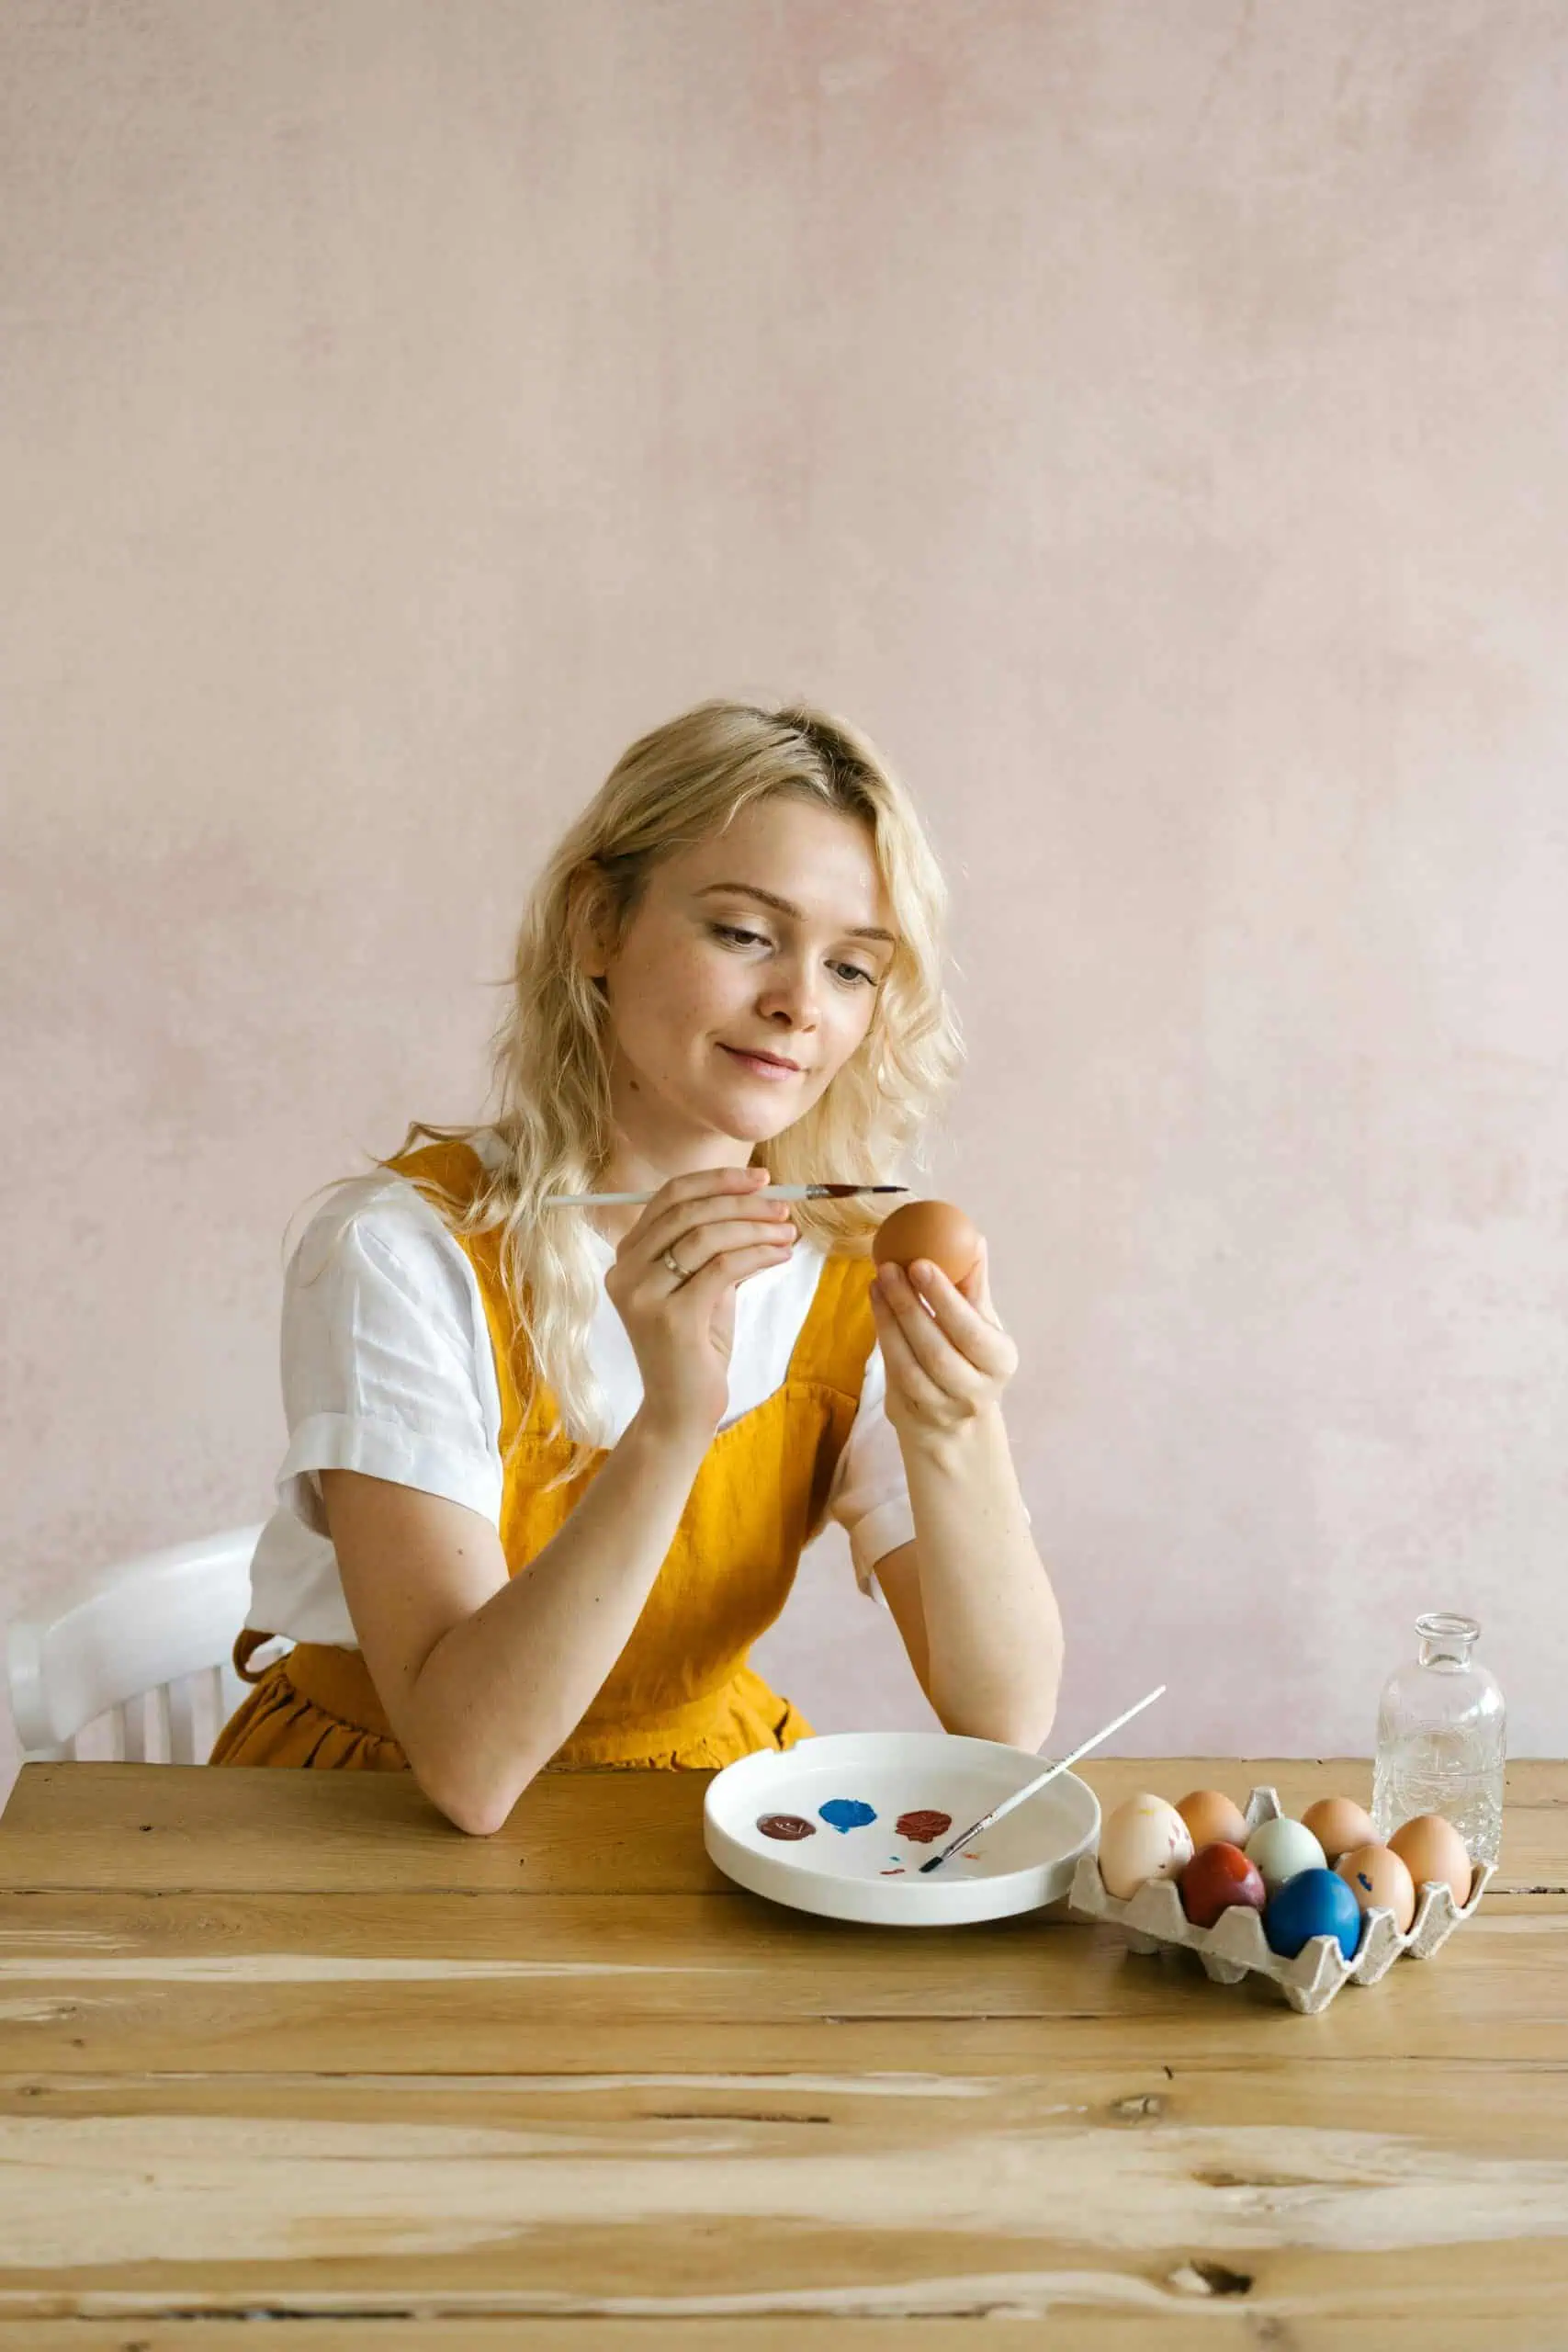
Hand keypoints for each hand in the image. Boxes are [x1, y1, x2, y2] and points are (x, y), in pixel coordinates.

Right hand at [603, 1166, 797, 1444]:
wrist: (680, 1411)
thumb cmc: (695, 1348)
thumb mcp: (702, 1287)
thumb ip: (715, 1247)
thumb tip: (760, 1204)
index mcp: (627, 1257)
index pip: (669, 1197)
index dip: (717, 1181)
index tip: (760, 1178)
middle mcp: (625, 1271)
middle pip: (687, 1211)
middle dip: (741, 1202)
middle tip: (783, 1206)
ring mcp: (643, 1295)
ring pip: (706, 1236)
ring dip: (755, 1227)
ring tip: (789, 1233)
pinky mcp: (670, 1319)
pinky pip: (721, 1268)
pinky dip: (757, 1254)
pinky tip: (781, 1255)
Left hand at [869, 1238, 1017, 1449]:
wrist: (957, 1422)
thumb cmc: (970, 1358)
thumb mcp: (981, 1325)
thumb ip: (973, 1286)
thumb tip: (972, 1237)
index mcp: (999, 1362)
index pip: (971, 1331)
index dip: (944, 1299)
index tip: (919, 1263)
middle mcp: (975, 1392)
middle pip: (936, 1351)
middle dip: (908, 1307)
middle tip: (889, 1269)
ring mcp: (942, 1410)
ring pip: (909, 1368)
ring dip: (889, 1323)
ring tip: (878, 1285)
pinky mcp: (913, 1418)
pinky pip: (893, 1378)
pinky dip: (884, 1341)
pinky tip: (877, 1308)